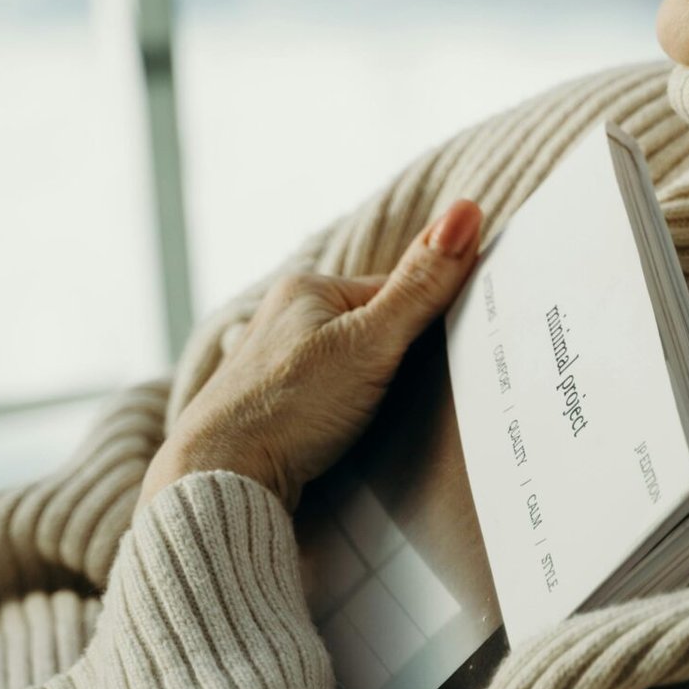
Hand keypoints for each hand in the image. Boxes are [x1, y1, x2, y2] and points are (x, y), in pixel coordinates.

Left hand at [139, 198, 481, 512]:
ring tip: (385, 416)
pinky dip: (340, 412)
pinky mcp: (266, 409)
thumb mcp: (372, 342)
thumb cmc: (290, 406)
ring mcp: (270, 365)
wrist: (221, 477)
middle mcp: (282, 320)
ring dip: (370, 387)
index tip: (457, 351)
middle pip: (368, 328)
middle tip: (424, 391)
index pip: (394, 290)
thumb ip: (421, 286)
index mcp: (307, 289)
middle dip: (398, 354)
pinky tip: (345, 431)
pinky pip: (321, 399)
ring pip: (344, 365)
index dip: (429, 320)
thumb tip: (467, 211)